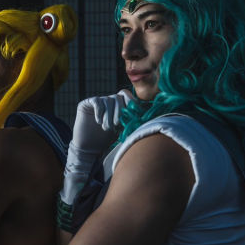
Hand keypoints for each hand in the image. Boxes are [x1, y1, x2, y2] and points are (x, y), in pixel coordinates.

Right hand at [57, 90, 134, 233]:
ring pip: (109, 101)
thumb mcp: (125, 132)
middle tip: (118, 125)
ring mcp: (98, 101)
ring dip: (110, 115)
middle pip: (121, 97)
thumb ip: (135, 124)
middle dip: (121, 111)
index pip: (130, 98)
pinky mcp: (87, 103)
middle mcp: (110, 101)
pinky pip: (97, 102)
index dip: (132, 106)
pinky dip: (100, 112)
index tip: (131, 120)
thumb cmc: (107, 141)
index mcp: (120, 106)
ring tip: (107, 128)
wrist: (88, 148)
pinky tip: (99, 122)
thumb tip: (158, 122)